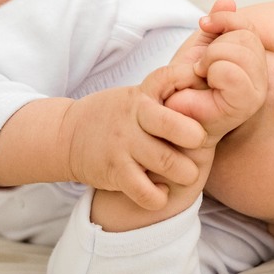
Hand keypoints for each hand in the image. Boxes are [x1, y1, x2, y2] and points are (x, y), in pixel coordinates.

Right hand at [62, 84, 204, 210]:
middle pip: (174, 125)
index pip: (169, 77)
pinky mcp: (114, 172)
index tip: (204, 97)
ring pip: (166, 162)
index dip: (190, 82)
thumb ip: (168, 92)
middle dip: (196, 138)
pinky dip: (159, 196)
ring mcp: (122, 145)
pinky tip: (161, 190)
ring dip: (186, 172)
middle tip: (200, 145)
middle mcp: (133, 117)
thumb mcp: (138, 95)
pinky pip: (145, 191)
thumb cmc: (117, 116)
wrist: (67, 136)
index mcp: (142, 95)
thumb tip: (206, 80)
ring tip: (186, 173)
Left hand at [162, 9, 266, 143]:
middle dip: (215, 44)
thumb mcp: (201, 46)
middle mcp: (261, 77)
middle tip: (200, 65)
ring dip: (211, 57)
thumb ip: (217, 24)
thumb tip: (226, 0)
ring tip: (202, 73)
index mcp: (253, 63)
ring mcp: (257, 91)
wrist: (168, 113)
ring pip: (240, 50)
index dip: (225, 19)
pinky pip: (233, 70)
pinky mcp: (246, 104)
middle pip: (246, 36)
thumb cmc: (184, 84)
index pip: (248, 27)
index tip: (204, 25)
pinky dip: (213, 70)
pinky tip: (205, 81)